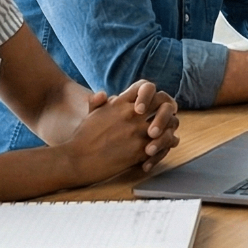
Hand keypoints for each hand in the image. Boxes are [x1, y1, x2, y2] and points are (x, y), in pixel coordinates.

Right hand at [63, 80, 179, 181]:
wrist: (76, 159)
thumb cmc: (82, 137)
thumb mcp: (91, 113)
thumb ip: (99, 102)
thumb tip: (104, 94)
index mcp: (120, 103)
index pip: (147, 87)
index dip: (155, 94)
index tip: (156, 103)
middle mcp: (131, 114)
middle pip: (164, 103)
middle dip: (169, 109)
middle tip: (170, 116)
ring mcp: (136, 132)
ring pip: (168, 125)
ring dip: (171, 129)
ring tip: (170, 134)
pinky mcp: (139, 151)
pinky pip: (162, 146)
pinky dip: (166, 146)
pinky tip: (166, 147)